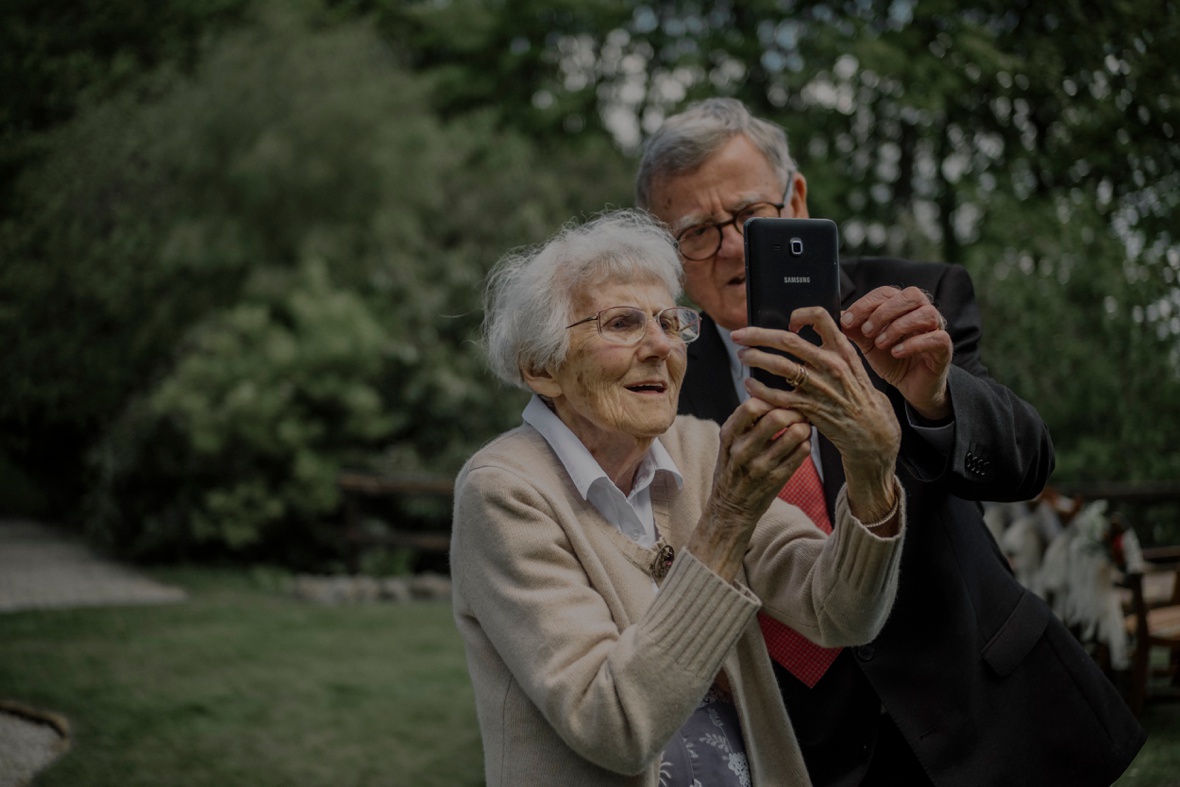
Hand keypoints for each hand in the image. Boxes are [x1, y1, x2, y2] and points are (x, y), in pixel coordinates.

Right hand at [687, 398, 810, 580]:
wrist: (729, 510)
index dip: (769, 399)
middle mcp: (743, 451)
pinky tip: (803, 444)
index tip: (777, 402)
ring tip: (803, 427)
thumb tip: (766, 394)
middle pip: (776, 418)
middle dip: (793, 411)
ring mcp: (761, 467)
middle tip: (799, 412)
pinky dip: (806, 445)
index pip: (751, 406)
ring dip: (804, 427)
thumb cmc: (731, 470)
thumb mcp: (727, 443)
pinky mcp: (777, 480)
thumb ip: (743, 421)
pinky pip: (801, 454)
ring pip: (794, 435)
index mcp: (728, 437)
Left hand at [732, 307, 900, 522]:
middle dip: (758, 335)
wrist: (874, 434)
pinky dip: (760, 389)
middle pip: (788, 340)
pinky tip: (749, 385)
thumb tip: (806, 338)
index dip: (800, 314)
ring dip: (756, 358)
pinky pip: (778, 397)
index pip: (821, 318)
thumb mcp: (856, 368)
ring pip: (780, 366)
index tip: (788, 321)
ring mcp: (821, 387)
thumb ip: (834, 353)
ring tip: (742, 355)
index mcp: (843, 351)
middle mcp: (831, 365)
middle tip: (739, 334)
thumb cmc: (862, 400)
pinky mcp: (811, 409)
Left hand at [839, 286, 952, 421]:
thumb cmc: (890, 359)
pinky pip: (936, 337)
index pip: (886, 292)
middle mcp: (922, 311)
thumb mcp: (867, 344)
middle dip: (884, 311)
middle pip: (911, 295)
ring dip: (898, 326)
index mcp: (902, 306)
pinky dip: (914, 343)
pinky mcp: (944, 348)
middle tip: (867, 331)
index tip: (847, 321)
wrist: (910, 386)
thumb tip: (835, 317)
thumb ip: (855, 329)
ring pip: (926, 313)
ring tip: (881, 343)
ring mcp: (936, 328)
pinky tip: (896, 352)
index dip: (865, 304)